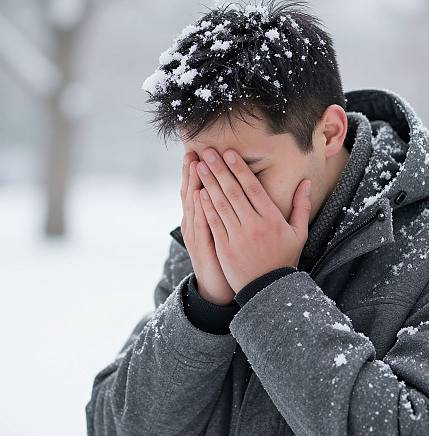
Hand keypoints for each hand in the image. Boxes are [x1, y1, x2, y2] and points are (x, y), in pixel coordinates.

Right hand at [180, 151, 235, 304]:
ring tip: (195, 164)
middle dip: (193, 171)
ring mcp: (196, 235)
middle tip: (194, 149)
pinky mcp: (202, 247)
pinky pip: (201, 226)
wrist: (218, 285)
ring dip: (194, 184)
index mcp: (201, 217)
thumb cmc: (226, 256)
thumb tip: (229, 190)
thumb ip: (225, 210)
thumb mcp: (222, 231)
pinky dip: (200, 210)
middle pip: (191, 192)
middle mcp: (195, 223)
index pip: (198, 188)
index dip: (198, 170)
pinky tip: (200, 195)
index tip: (201, 150)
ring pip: (193, 206)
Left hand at [195, 148, 310, 293]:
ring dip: (209, 184)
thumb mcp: (299, 233)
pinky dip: (206, 207)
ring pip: (221, 205)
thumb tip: (306, 182)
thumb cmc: (284, 258)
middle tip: (208, 152)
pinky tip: (198, 193)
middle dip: (220, 170)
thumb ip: (301, 206)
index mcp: (272, 219)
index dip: (240, 169)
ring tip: (199, 167)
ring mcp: (238, 236)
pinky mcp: (225, 247)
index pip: (253, 188)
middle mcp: (254, 225)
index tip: (229, 153)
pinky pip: (214, 223)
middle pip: (234, 192)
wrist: (269, 289)